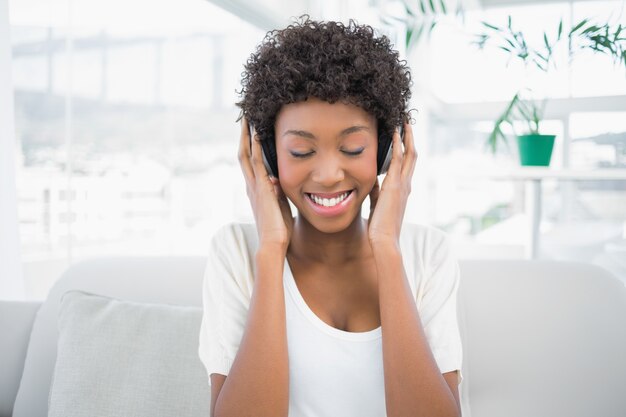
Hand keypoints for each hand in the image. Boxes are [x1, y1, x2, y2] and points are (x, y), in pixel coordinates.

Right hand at [238, 117, 293, 247]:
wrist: (272, 244)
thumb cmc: (278, 230)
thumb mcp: (279, 206)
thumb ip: (277, 192)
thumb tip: (277, 181)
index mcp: (256, 190)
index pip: (250, 163)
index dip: (250, 146)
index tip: (252, 131)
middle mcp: (251, 185)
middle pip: (243, 154)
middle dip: (244, 136)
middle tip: (245, 117)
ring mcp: (254, 186)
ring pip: (247, 154)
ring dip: (247, 135)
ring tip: (248, 117)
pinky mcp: (261, 188)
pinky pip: (257, 162)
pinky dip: (256, 147)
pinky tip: (257, 133)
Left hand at [367, 121, 416, 244]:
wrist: (384, 240)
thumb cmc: (379, 227)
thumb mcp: (377, 203)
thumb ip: (376, 190)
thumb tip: (372, 180)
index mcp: (402, 189)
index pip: (407, 164)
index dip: (406, 148)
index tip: (402, 134)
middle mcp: (406, 184)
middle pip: (413, 155)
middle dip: (410, 137)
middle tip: (407, 120)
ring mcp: (403, 184)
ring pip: (409, 153)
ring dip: (407, 135)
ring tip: (404, 119)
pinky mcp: (395, 185)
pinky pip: (399, 159)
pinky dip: (398, 143)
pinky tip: (395, 131)